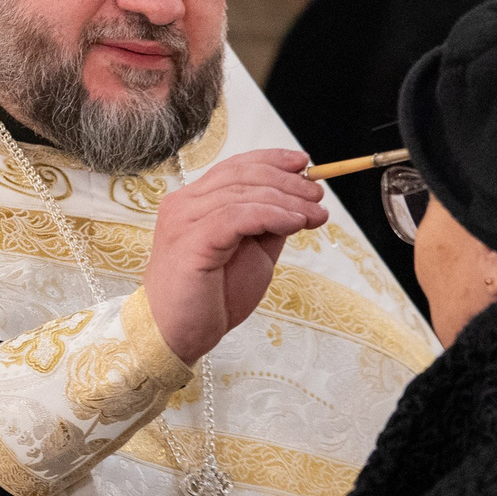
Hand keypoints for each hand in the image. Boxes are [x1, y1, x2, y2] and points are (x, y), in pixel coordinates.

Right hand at [140, 148, 327, 365]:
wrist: (178, 336)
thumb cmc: (211, 298)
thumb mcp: (252, 254)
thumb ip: (269, 225)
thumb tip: (299, 202)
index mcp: (194, 202)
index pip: (234, 167)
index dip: (272, 160)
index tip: (305, 163)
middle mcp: (184, 204)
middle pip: (241, 175)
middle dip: (287, 181)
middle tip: (318, 194)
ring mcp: (184, 220)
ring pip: (243, 193)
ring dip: (288, 200)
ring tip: (316, 213)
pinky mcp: (191, 241)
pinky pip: (237, 216)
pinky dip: (271, 215)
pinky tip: (295, 224)